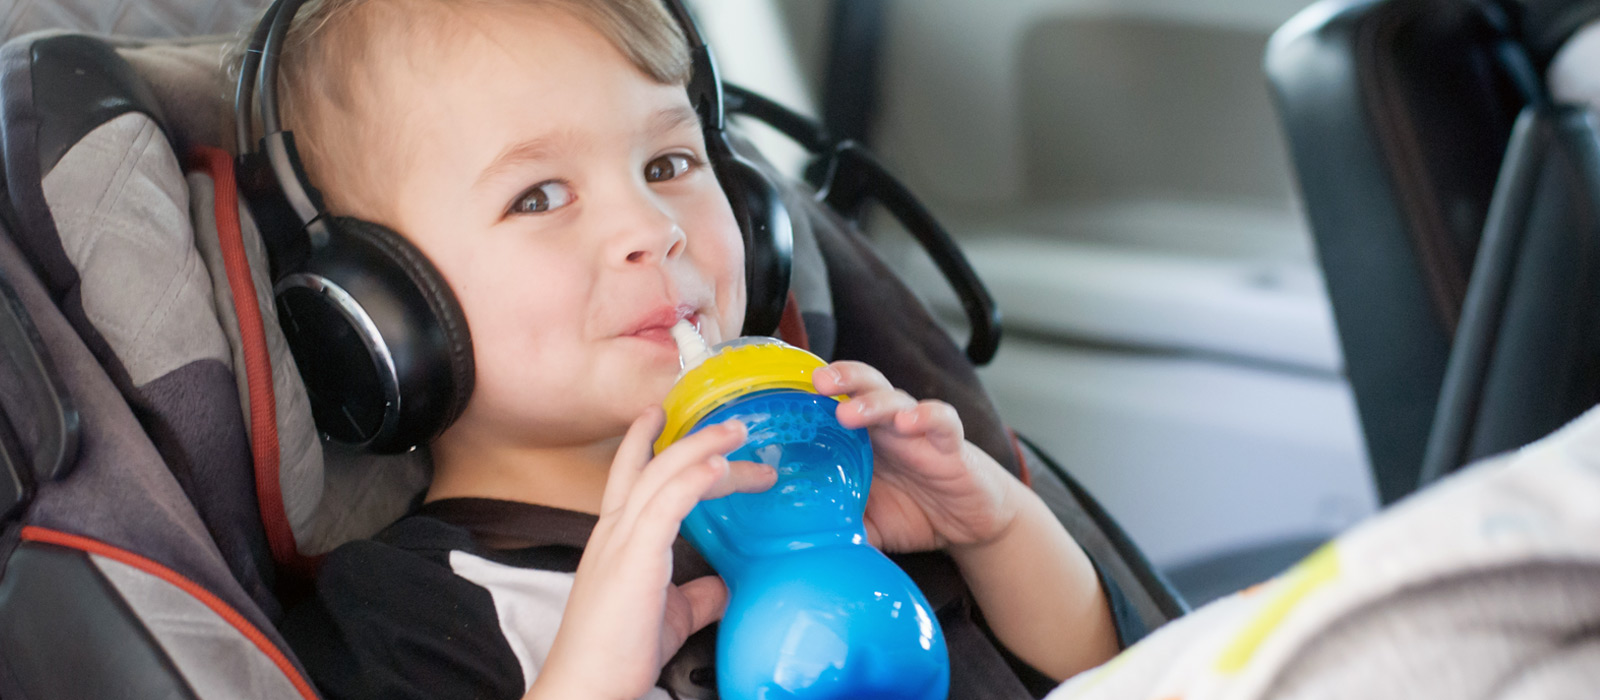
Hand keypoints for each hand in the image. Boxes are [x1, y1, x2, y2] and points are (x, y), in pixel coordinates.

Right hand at [528, 409, 775, 699]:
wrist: (588, 686)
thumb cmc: (618, 653)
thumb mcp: (669, 614)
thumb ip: (695, 595)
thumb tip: (722, 584)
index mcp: (615, 539)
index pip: (629, 476)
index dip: (643, 442)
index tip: (659, 413)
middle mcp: (614, 531)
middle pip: (655, 467)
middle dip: (693, 440)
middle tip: (733, 425)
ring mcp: (621, 541)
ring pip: (662, 475)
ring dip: (703, 449)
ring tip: (738, 432)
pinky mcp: (635, 558)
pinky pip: (666, 505)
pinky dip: (693, 479)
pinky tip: (718, 465)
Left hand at [812, 361, 1020, 553]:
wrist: (971, 523)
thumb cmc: (914, 512)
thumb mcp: (867, 525)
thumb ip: (836, 530)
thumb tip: (795, 550)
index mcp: (861, 441)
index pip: (834, 403)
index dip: (812, 395)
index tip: (783, 395)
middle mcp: (887, 428)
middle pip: (863, 386)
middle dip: (841, 378)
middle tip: (818, 383)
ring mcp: (919, 432)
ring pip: (896, 399)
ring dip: (872, 402)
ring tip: (849, 412)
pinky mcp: (951, 446)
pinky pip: (942, 420)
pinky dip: (927, 416)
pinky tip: (910, 423)